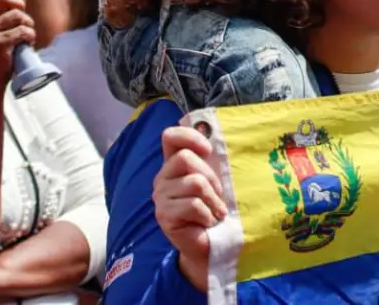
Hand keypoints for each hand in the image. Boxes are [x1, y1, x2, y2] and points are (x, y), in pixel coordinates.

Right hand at [0, 0, 34, 86]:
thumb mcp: (0, 32)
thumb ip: (7, 10)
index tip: (20, 1)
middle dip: (19, 6)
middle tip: (25, 23)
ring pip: (17, 16)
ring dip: (27, 24)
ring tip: (26, 37)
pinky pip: (23, 31)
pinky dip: (29, 36)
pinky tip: (27, 44)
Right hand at [153, 126, 226, 291]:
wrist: (208, 244)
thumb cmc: (213, 207)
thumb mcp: (212, 179)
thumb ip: (208, 159)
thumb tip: (212, 135)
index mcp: (173, 164)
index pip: (170, 137)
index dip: (189, 136)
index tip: (208, 150)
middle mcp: (162, 177)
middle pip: (186, 158)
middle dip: (210, 176)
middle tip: (218, 195)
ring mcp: (160, 197)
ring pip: (194, 182)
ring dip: (212, 199)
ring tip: (215, 212)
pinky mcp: (164, 215)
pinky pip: (193, 205)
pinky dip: (207, 214)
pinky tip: (207, 222)